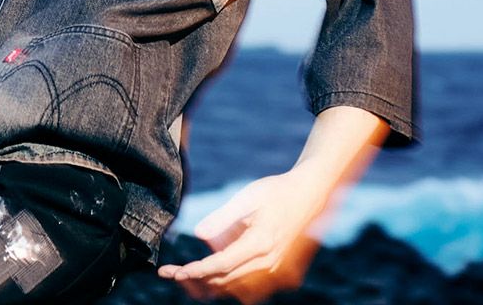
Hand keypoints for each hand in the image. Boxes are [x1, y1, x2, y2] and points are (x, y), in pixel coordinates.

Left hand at [157, 167, 327, 302]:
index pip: (220, 266)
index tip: (174, 272)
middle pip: (226, 282)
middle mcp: (270, 264)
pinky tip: (216, 275)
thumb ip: (223, 217)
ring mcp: (279, 274)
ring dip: (212, 285)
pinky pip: (252, 290)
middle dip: (196, 281)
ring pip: (238, 290)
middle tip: (171, 274)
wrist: (311, 195)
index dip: (195, 271)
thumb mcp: (248, 196)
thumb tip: (197, 234)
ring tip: (187, 276)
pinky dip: (232, 285)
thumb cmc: (277, 191)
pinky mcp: (284, 276)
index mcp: (261, 243)